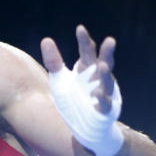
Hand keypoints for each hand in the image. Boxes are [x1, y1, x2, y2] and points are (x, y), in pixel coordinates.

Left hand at [40, 25, 122, 155]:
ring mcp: (104, 94)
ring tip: (101, 64)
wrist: (84, 126)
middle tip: (110, 40)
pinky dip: (102, 99)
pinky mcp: (105, 110)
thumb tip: (46, 39)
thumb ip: (54, 62)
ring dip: (105, 74)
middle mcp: (98, 79)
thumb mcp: (59, 80)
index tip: (80, 28)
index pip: (87, 52)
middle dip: (107, 53)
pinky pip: (105, 104)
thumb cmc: (73, 100)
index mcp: (87, 70)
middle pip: (104, 63)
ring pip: (107, 82)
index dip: (84, 41)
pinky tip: (98, 93)